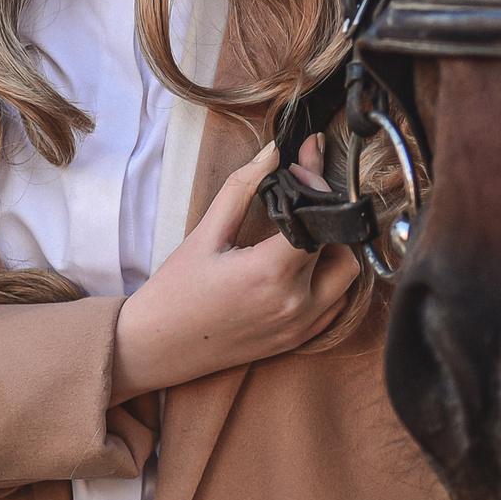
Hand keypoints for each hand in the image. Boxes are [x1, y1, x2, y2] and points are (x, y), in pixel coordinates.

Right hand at [108, 137, 359, 401]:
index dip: (314, 185)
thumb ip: (243, 187)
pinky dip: (330, 279)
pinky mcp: (297, 340)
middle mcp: (294, 303)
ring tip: (300, 230)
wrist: (154, 348)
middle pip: (337, 242)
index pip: (319, 216)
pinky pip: (336, 304)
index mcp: (271, 273)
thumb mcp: (206, 233)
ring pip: (346, 275)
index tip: (298, 167)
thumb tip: (273, 151)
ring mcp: (299, 326)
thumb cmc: (174, 292)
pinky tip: (302, 264)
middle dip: (323, 210)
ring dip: (333, 247)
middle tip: (298, 194)